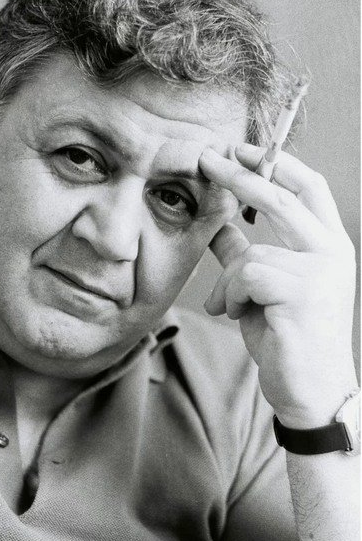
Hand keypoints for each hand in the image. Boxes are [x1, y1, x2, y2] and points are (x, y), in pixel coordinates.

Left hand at [199, 143, 357, 428]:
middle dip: (241, 175)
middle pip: (284, 197)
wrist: (311, 392)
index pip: (307, 187)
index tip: (238, 148)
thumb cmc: (287, 337)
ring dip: (229, 283)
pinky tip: (238, 316)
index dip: (273, 162)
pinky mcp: (303, 294)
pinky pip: (246, 277)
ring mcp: (322, 273)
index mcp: (329, 245)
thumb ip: (243, 252)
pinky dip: (231, 297)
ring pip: (252, 253)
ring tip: (231, 307)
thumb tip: (219, 223)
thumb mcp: (262, 287)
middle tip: (206, 158)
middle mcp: (333, 252)